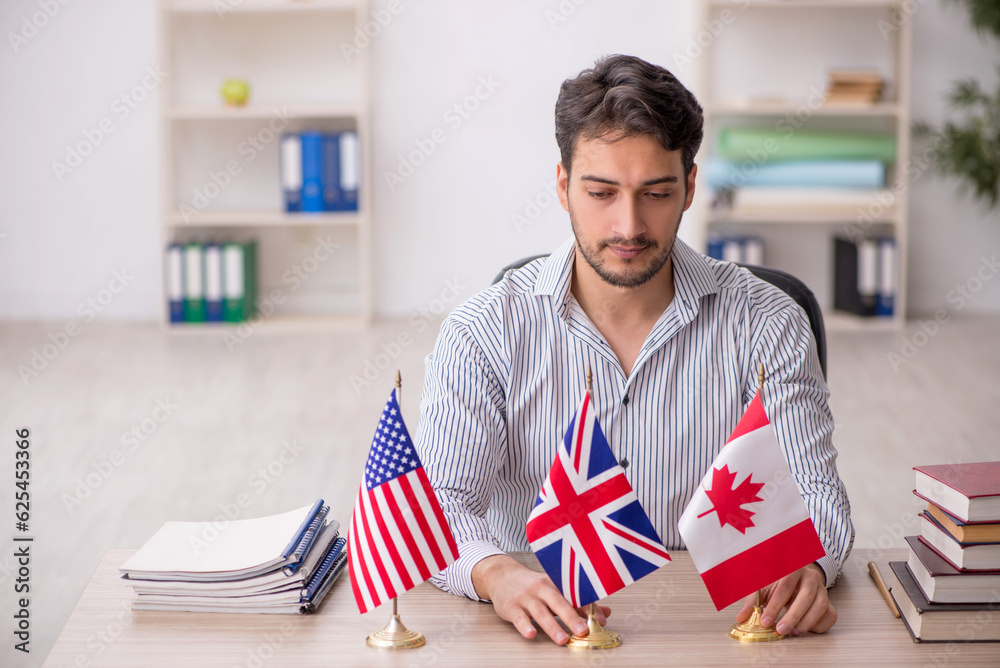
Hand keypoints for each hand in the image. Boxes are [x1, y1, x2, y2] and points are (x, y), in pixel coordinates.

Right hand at [471, 554, 611, 644]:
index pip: (574, 596)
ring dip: (552, 626)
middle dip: (571, 617)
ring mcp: (526, 597)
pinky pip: (519, 617)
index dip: (588, 608)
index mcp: (556, 584)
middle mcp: (542, 588)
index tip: (600, 621)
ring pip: (541, 612)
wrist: (502, 575)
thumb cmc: (533, 585)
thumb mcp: (555, 588)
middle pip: (558, 603)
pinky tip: (531, 634)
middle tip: (583, 631)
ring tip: (563, 640)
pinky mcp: (511, 607)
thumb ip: (579, 603)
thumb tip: (606, 614)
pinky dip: (525, 626)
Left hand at [735, 563, 835, 635]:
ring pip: (820, 606)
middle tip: (780, 630)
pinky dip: (818, 625)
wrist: (798, 580)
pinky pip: (830, 615)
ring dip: (806, 622)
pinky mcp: (830, 603)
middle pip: (805, 597)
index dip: (775, 605)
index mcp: (793, 568)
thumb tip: (741, 617)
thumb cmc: (779, 584)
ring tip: (792, 632)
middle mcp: (811, 577)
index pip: (785, 586)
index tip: (765, 621)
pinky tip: (804, 629)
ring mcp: (823, 590)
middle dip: (792, 616)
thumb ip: (753, 602)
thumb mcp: (764, 588)